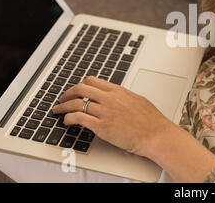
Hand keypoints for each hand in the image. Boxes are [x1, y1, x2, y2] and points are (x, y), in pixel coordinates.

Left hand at [52, 76, 173, 159]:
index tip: (75, 90)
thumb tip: (116, 97)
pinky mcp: (101, 126)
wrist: (156, 134)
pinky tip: (66, 121)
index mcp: (118, 91)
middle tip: (62, 99)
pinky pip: (78, 118)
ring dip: (63, 106)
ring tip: (58, 111)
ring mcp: (105, 112)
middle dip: (67, 93)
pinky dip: (68, 118)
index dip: (80, 85)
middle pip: (81, 89)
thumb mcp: (137, 100)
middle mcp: (110, 99)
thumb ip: (123, 97)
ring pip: (76, 103)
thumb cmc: (151, 121)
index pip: (92, 81)